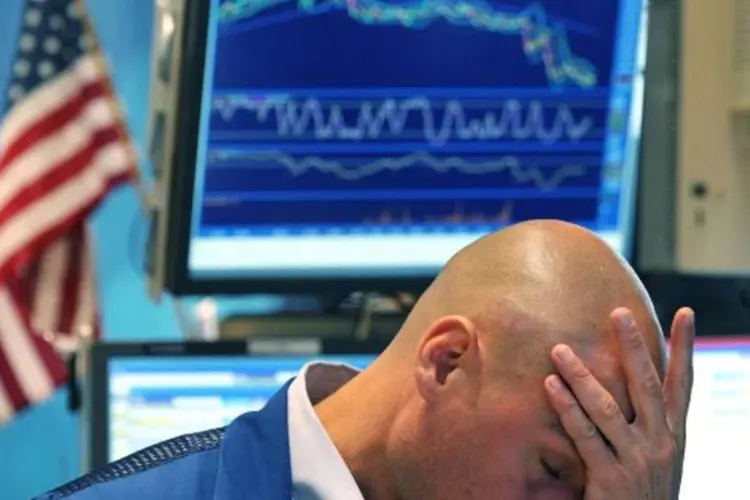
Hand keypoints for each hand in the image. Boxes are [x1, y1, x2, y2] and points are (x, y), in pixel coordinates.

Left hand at [543, 307, 694, 499]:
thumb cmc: (642, 492)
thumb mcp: (654, 456)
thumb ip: (644, 423)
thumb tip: (625, 383)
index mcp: (673, 435)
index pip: (682, 383)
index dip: (684, 348)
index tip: (686, 313)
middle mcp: (661, 443)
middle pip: (646, 385)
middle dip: (633, 346)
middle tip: (617, 312)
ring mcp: (638, 460)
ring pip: (607, 407)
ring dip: (581, 375)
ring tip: (559, 350)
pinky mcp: (612, 478)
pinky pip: (585, 435)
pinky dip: (567, 408)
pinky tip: (551, 385)